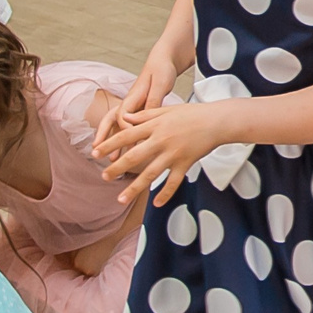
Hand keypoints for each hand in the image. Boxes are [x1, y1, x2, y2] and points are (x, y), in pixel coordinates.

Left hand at [98, 104, 224, 206]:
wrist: (216, 121)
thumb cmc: (192, 114)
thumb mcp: (165, 109)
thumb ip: (143, 115)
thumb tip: (123, 118)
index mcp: (154, 126)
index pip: (126, 136)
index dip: (109, 145)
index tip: (95, 153)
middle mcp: (161, 141)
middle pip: (134, 157)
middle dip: (117, 168)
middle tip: (104, 177)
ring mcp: (173, 154)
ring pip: (151, 173)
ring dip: (134, 188)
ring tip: (121, 199)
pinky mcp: (185, 163)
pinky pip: (173, 182)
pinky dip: (165, 193)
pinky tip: (157, 203)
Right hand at [99, 55, 176, 154]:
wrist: (163, 62)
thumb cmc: (161, 71)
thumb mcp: (159, 84)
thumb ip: (153, 100)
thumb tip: (147, 117)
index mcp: (132, 96)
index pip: (122, 116)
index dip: (125, 128)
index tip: (130, 140)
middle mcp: (129, 103)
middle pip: (110, 121)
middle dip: (103, 136)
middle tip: (97, 151)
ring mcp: (133, 108)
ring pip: (117, 126)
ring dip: (112, 142)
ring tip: (110, 159)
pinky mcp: (139, 112)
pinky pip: (128, 127)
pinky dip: (125, 140)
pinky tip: (127, 152)